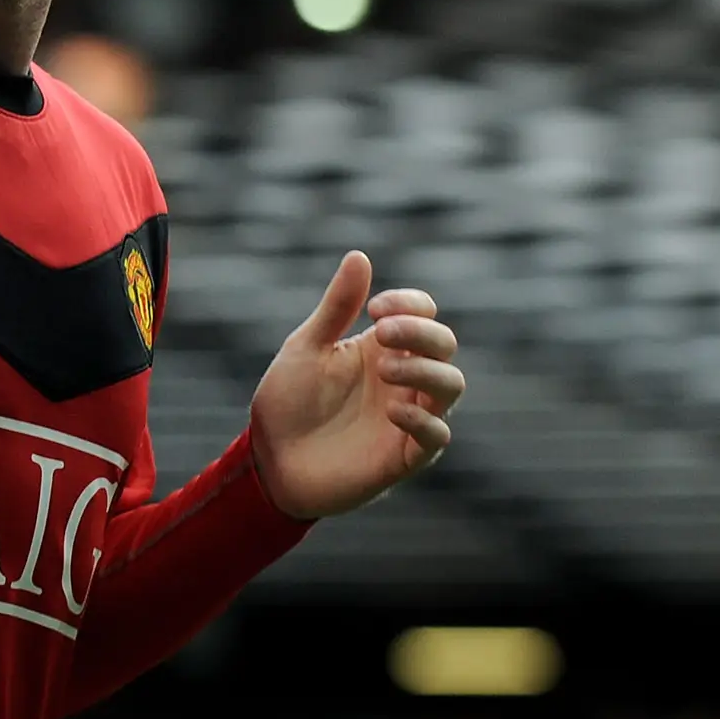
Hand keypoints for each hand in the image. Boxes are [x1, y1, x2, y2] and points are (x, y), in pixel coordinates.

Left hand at [250, 250, 466, 521]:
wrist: (268, 462)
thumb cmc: (288, 403)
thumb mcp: (307, 348)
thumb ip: (337, 307)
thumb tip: (359, 256)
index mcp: (382, 348)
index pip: (423, 314)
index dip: (410, 304)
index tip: (375, 307)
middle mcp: (403, 379)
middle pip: (444, 345)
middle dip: (420, 332)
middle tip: (382, 331)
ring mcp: (408, 417)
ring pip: (451, 386)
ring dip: (425, 371)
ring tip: (386, 370)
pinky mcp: (404, 456)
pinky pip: (437, 437)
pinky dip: (423, 421)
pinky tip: (393, 413)